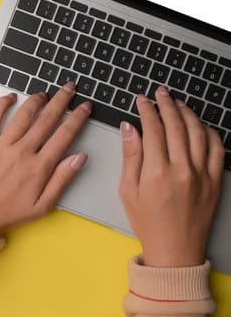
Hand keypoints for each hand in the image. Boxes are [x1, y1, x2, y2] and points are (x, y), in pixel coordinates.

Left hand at [0, 82, 90, 234]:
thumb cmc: (9, 213)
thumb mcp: (43, 206)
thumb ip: (62, 179)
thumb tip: (79, 157)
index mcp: (39, 167)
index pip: (64, 135)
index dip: (77, 118)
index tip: (84, 106)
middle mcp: (21, 152)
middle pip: (46, 119)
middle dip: (61, 100)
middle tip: (69, 88)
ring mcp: (0, 146)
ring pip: (23, 115)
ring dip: (36, 100)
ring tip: (44, 93)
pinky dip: (2, 104)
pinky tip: (10, 97)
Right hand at [119, 86, 223, 266]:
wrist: (175, 251)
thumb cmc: (147, 222)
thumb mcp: (127, 191)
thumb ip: (130, 156)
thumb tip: (129, 128)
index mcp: (156, 172)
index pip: (153, 129)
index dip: (147, 110)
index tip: (142, 100)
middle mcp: (182, 170)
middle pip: (176, 126)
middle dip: (167, 105)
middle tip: (160, 93)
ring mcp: (202, 175)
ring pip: (198, 133)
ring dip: (188, 114)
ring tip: (178, 104)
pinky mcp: (215, 181)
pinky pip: (218, 149)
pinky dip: (210, 132)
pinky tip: (200, 126)